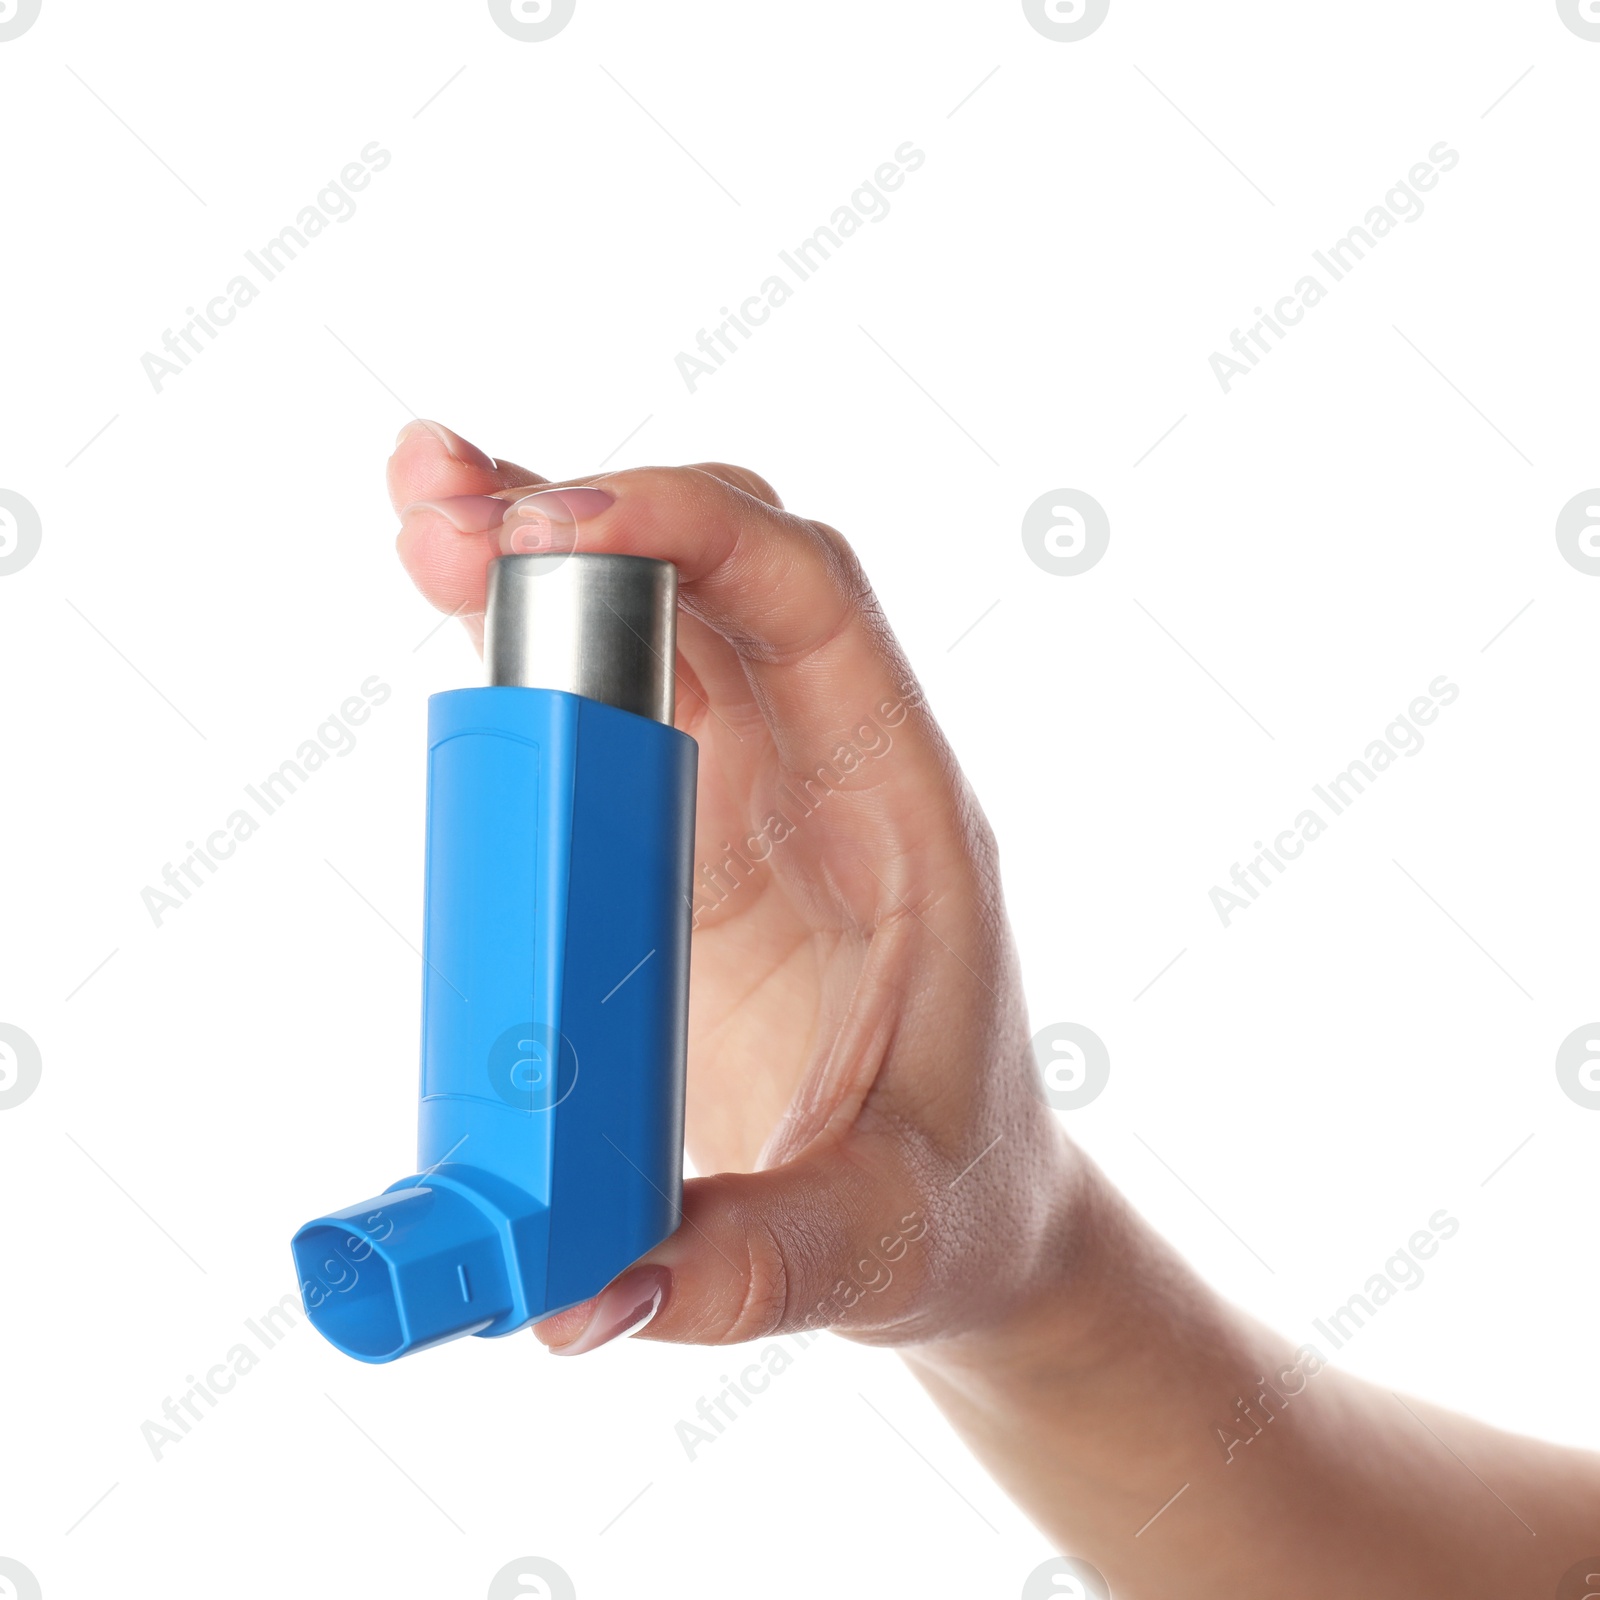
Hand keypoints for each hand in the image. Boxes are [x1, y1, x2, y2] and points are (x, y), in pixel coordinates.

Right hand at [387, 420, 1075, 1354]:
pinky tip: (447, 595)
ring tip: (420, 516)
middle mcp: (832, 771)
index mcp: (905, 821)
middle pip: (723, 569)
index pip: (819, 605)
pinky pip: (611, 692)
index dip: (693, 535)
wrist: (969, 1210)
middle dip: (587, 518)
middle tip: (446, 510)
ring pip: (656, 611)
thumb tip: (575, 1300)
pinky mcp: (688, 832)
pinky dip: (529, 637)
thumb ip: (744, 1266)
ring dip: (539, 549)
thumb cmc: (947, 1202)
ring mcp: (756, 791)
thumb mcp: (871, 1239)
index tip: (557, 532)